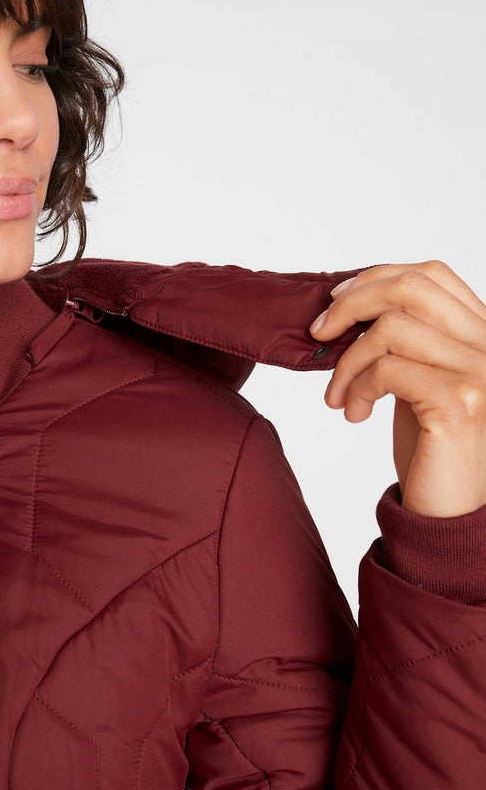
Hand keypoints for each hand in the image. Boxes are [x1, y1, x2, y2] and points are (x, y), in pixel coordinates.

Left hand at [309, 261, 485, 517]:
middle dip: (352, 304)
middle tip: (319, 332)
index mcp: (484, 335)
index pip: (432, 275)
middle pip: (411, 287)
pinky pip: (387, 369)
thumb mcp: (420, 382)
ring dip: (348, 360)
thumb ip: (406, 344)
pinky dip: (357, 387)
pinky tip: (353, 413)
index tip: (337, 301)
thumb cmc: (434, 451)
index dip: (377, 278)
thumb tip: (352, 309)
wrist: (452, 513)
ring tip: (337, 395)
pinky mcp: (459, 402)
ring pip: (391, 328)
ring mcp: (479, 371)